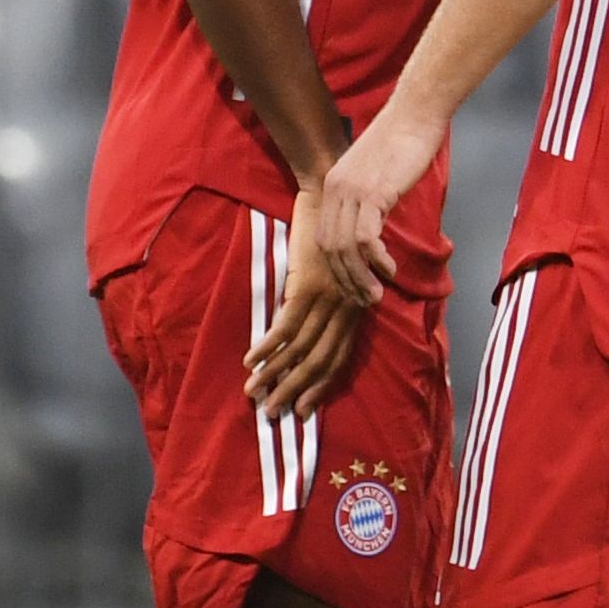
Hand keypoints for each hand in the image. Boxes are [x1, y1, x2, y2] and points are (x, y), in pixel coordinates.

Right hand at [246, 183, 371, 418]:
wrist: (330, 193)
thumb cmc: (335, 229)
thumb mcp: (342, 270)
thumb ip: (334, 300)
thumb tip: (313, 326)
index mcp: (357, 308)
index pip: (339, 359)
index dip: (321, 387)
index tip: (305, 410)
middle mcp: (346, 309)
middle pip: (319, 362)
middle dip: (295, 392)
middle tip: (275, 414)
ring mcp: (328, 299)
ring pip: (300, 350)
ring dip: (275, 376)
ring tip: (254, 394)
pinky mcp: (307, 285)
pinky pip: (285, 327)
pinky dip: (267, 348)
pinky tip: (251, 361)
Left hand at [305, 107, 432, 306]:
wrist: (415, 113)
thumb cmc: (403, 141)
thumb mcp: (375, 174)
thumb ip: (368, 199)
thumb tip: (375, 228)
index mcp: (333, 186)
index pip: (324, 239)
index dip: (337, 269)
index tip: (354, 287)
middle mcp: (335, 189)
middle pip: (330, 249)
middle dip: (346, 281)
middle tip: (365, 300)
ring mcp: (352, 191)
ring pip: (345, 248)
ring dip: (360, 277)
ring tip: (376, 295)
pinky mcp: (374, 192)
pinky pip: (366, 237)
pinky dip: (376, 259)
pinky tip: (389, 268)